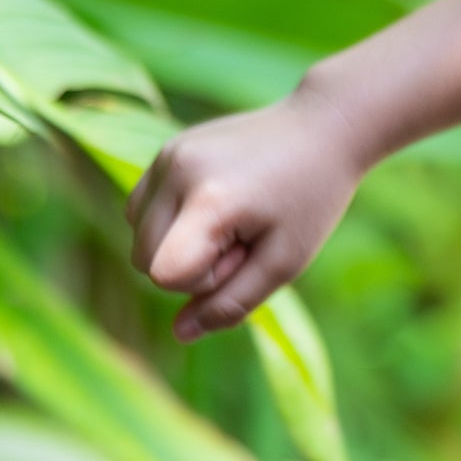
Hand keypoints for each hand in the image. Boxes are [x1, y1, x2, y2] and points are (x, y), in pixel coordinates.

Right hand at [126, 84, 360, 338]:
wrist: (322, 127)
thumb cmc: (311, 198)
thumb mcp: (285, 262)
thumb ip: (231, 303)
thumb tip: (180, 333)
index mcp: (209, 200)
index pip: (163, 276)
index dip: (203, 281)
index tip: (245, 254)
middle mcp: (177, 171)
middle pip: (143, 260)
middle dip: (191, 265)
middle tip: (245, 237)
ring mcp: (168, 155)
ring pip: (137, 235)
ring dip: (177, 243)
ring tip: (231, 220)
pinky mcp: (167, 148)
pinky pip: (141, 207)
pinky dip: (168, 221)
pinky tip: (214, 205)